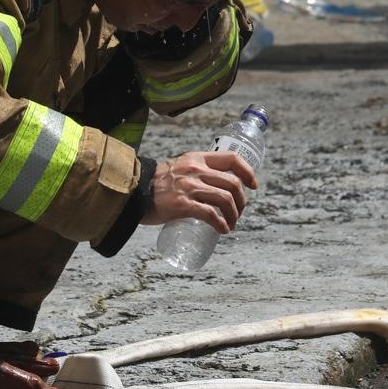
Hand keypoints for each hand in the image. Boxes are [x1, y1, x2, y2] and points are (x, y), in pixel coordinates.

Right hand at [143, 150, 259, 233]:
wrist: (134, 191)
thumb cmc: (157, 183)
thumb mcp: (180, 167)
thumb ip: (197, 171)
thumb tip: (216, 184)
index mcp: (197, 158)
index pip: (231, 158)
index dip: (247, 172)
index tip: (253, 185)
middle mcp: (196, 170)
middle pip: (232, 183)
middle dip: (242, 201)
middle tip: (238, 212)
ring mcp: (189, 187)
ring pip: (226, 199)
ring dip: (234, 215)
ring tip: (231, 223)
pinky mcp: (182, 204)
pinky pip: (211, 214)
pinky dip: (221, 224)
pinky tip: (223, 230)